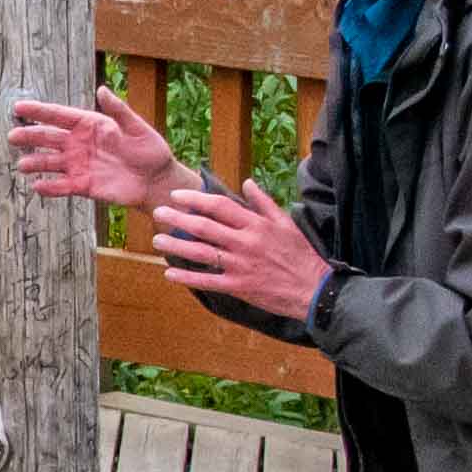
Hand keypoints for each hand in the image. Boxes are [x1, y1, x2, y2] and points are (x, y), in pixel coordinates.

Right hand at [8, 85, 190, 211]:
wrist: (156, 180)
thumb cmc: (150, 150)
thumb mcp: (137, 127)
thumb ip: (119, 111)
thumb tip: (102, 90)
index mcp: (90, 125)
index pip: (59, 116)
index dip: (39, 111)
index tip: (18, 107)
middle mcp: (79, 144)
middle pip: (48, 138)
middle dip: (30, 136)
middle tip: (13, 136)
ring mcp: (78, 165)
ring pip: (50, 162)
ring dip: (35, 162)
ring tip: (23, 165)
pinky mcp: (82, 186)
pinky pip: (61, 186)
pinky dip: (49, 187)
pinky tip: (37, 186)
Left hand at [149, 175, 328, 318]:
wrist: (314, 289)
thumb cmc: (301, 254)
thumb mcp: (286, 223)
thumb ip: (263, 202)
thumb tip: (247, 182)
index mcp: (256, 224)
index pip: (220, 206)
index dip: (195, 199)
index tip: (177, 195)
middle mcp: (245, 242)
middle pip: (204, 227)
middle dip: (178, 218)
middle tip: (157, 213)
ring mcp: (240, 265)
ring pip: (201, 253)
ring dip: (176, 246)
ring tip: (157, 240)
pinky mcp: (238, 286)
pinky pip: (207, 281)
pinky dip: (187, 277)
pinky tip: (169, 273)